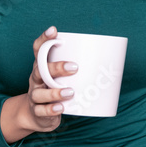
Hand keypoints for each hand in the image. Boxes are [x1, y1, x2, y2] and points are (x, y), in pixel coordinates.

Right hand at [0, 26, 76, 142]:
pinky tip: (60, 108)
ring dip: (54, 92)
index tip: (54, 31)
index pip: (38, 50)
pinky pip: (42, 110)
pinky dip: (51, 109)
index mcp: (41, 67)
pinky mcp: (37, 111)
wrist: (36, 115)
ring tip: (70, 91)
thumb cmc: (54, 90)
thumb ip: (76, 68)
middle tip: (75, 67)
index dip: (44, 39)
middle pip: (40, 70)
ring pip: (40, 92)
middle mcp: (35, 79)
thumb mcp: (60, 77)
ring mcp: (35, 95)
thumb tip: (110, 59)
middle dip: (56, 67)